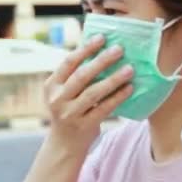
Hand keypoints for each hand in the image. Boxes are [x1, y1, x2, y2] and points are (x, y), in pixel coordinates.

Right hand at [43, 34, 133, 151]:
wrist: (65, 143)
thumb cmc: (71, 109)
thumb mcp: (65, 92)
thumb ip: (77, 74)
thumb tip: (102, 48)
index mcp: (52, 85)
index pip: (69, 62)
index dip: (86, 49)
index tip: (102, 38)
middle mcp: (58, 99)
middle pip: (82, 76)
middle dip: (102, 61)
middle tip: (120, 50)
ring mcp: (70, 114)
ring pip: (94, 93)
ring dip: (113, 79)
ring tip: (130, 69)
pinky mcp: (84, 126)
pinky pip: (104, 109)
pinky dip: (118, 97)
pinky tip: (129, 88)